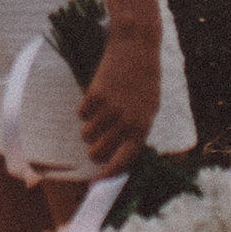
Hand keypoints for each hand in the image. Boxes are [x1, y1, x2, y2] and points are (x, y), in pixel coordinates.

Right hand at [77, 18, 162, 173]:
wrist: (136, 48)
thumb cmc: (144, 79)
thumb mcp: (149, 108)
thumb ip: (136, 131)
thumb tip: (118, 154)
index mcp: (142, 127)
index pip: (124, 161)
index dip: (108, 174)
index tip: (97, 183)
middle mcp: (126, 122)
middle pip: (98, 151)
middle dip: (94, 150)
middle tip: (94, 142)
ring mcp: (110, 109)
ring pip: (87, 134)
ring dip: (89, 128)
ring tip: (98, 114)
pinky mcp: (95, 95)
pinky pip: (81, 114)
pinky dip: (85, 109)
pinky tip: (96, 96)